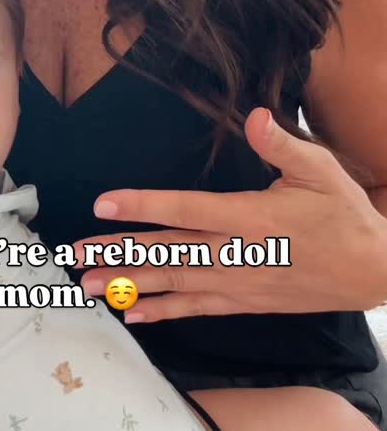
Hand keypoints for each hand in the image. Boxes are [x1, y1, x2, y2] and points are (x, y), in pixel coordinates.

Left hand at [72, 107, 386, 321]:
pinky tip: (134, 314)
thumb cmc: (344, 214)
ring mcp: (239, 283)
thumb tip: (254, 116)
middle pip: (167, 252)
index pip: (186, 209)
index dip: (143, 206)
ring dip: (129, 284)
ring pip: (175, 283)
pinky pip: (197, 308)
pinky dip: (164, 312)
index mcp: (251, 217)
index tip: (104, 204)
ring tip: (88, 285)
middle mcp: (237, 254)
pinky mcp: (245, 302)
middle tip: (73, 256)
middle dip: (118, 253)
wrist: (372, 271)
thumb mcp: (321, 170)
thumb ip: (282, 144)